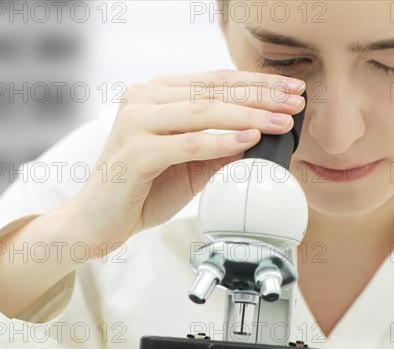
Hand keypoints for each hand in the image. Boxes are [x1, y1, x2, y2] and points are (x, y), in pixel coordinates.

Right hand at [71, 69, 305, 256]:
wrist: (98, 222)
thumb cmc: (140, 192)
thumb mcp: (189, 166)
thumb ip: (220, 149)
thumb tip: (262, 138)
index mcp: (156, 95)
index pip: (215, 81)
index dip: (257, 84)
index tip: (291, 90)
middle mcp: (143, 99)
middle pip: (212, 91)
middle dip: (260, 96)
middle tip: (295, 102)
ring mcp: (135, 122)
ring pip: (202, 112)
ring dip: (247, 117)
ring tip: (281, 122)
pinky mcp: (134, 151)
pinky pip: (186, 143)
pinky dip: (219, 142)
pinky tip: (248, 141)